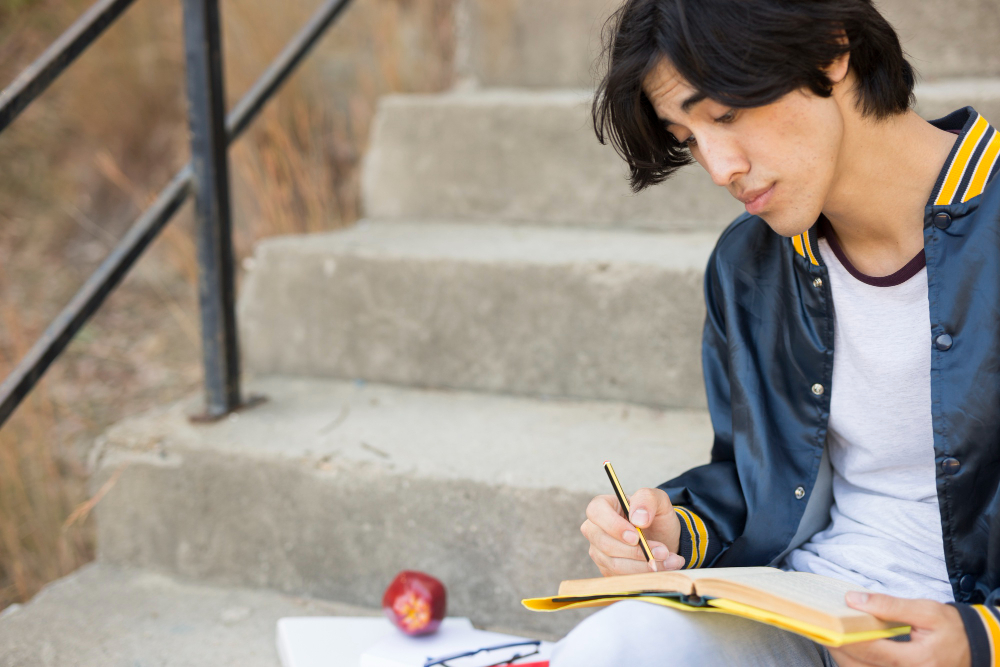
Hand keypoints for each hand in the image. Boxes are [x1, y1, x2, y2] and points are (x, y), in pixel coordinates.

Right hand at [580, 488, 683, 575]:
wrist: (663, 538)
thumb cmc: (656, 516)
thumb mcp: (658, 500)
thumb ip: (647, 499)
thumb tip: (638, 519)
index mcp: (603, 506)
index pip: (596, 512)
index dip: (613, 525)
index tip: (636, 537)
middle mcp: (595, 529)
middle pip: (605, 543)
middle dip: (637, 551)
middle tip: (663, 552)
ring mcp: (599, 551)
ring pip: (615, 564)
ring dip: (644, 565)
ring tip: (669, 560)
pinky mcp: (607, 570)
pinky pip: (621, 577)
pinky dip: (644, 575)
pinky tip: (663, 568)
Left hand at [828, 592, 969, 666]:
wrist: (973, 647)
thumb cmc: (950, 628)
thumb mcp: (925, 610)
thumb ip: (889, 606)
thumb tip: (854, 599)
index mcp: (918, 660)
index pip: (874, 651)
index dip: (847, 638)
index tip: (828, 624)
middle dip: (838, 648)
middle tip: (820, 629)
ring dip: (843, 658)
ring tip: (828, 636)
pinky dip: (855, 663)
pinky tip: (846, 649)